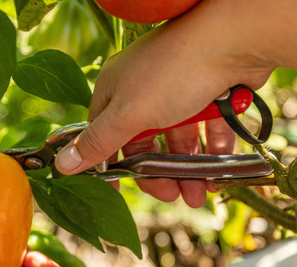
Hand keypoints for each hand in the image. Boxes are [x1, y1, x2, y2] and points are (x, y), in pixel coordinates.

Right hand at [54, 0, 273, 205]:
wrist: (234, 40)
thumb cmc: (174, 72)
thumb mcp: (129, 114)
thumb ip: (98, 142)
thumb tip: (62, 165)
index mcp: (116, 89)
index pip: (106, 134)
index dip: (113, 164)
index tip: (120, 191)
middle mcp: (146, 88)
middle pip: (147, 142)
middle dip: (159, 173)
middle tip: (173, 196)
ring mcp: (181, 89)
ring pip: (181, 139)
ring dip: (189, 170)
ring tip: (198, 194)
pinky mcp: (212, 93)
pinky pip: (209, 130)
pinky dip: (213, 153)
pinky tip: (217, 174)